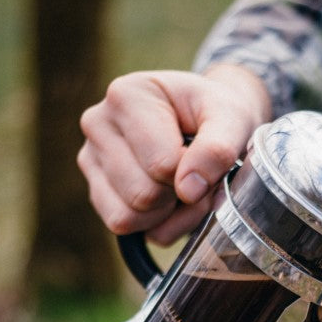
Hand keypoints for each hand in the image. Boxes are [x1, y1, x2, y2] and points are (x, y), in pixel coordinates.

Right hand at [78, 64, 270, 244]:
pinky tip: (168, 200)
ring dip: (169, 214)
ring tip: (183, 185)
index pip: (161, 164)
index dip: (193, 173)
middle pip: (142, 194)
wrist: (207, 117)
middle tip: (198, 175)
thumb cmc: (216, 113)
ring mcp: (90, 158)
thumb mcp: (231, 118)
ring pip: (128, 216)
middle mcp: (97, 123)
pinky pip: (121, 225)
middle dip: (180, 196)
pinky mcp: (95, 189)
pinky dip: (154, 224)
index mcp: (126, 95)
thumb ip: (217, 150)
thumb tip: (188, 191)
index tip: (204, 155)